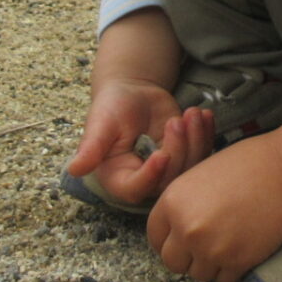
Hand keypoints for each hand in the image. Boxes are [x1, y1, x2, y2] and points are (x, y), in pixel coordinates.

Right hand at [66, 77, 213, 209]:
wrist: (133, 93)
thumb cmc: (112, 107)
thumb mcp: (100, 124)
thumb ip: (91, 148)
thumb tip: (74, 169)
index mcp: (119, 178)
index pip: (137, 188)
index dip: (151, 176)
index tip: (162, 154)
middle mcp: (145, 180)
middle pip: (170, 179)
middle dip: (179, 148)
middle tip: (177, 119)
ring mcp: (169, 170)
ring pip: (191, 167)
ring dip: (196, 139)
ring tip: (191, 113)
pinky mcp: (186, 156)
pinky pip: (203, 152)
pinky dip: (207, 133)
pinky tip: (203, 114)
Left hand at [146, 134, 281, 281]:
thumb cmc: (249, 163)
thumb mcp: (201, 175)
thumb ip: (183, 204)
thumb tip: (177, 230)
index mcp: (172, 202)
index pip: (154, 237)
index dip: (167, 240)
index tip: (180, 241)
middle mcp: (186, 229)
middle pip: (173, 263)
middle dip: (187, 257)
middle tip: (205, 246)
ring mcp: (211, 248)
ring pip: (199, 274)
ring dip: (210, 264)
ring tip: (228, 243)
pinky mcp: (238, 261)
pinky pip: (225, 279)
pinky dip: (232, 268)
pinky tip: (243, 248)